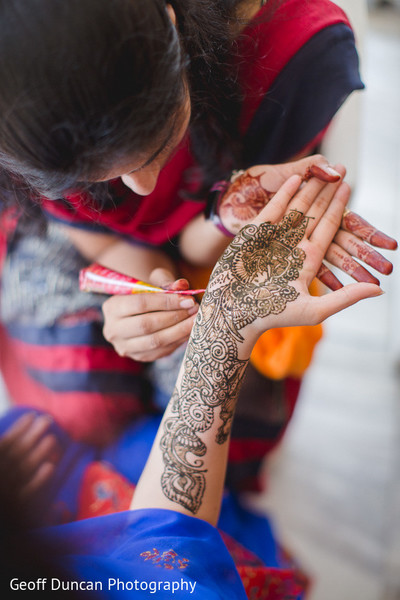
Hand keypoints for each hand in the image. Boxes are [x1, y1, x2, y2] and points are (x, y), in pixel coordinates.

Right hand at [0, 412, 59, 508]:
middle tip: (47, 419)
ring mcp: (6, 495)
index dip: (18, 427)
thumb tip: (27, 422)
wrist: (7, 530)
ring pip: (23, 469)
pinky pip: (28, 493)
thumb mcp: (3, 467)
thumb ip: (5, 449)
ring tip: (52, 440)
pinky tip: (51, 467)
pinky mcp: (17, 510)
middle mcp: (0, 479)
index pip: (5, 443)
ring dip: (39, 452)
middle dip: (33, 433)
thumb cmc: (6, 488)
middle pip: (16, 452)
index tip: (32, 414)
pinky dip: (39, 479)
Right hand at [102, 268, 198, 361]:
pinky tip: (190, 330)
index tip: (188, 299)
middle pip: (146, 324)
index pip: (140, 304)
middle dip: (174, 316)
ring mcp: (124, 347)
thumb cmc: (148, 293)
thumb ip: (166, 282)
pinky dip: (178, 340)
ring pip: (155, 341)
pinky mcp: (139, 357)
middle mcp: (113, 329)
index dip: (166, 302)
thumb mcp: (154, 282)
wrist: (140, 312)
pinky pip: (161, 351)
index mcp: (112, 307)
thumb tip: (182, 285)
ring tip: (196, 319)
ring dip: (179, 330)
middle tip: (194, 309)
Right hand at [206, 173, 384, 351]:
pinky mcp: (255, 233)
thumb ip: (346, 297)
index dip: (337, 208)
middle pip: (313, 213)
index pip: (326, 229)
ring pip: (295, 208)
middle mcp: (292, 247)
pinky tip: (296, 177)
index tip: (347, 186)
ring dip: (308, 188)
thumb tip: (379, 290)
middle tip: (339, 169)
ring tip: (320, 167)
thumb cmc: (272, 315)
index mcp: (307, 262)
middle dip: (326, 191)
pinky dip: (284, 194)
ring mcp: (273, 239)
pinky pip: (273, 209)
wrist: (234, 312)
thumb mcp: (315, 310)